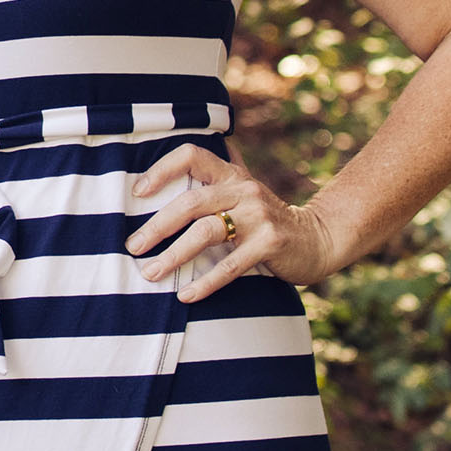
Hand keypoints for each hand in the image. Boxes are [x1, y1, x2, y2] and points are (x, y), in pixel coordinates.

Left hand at [126, 141, 333, 300]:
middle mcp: (243, 190)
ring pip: (206, 232)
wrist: (317, 238)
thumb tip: (183, 161)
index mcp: (231, 175)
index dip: (161, 169)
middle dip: (157, 226)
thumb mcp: (244, 191)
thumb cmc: (267, 218)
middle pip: (191, 202)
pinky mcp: (270, 243)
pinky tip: (186, 295)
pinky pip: (231, 265)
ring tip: (150, 274)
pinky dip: (205, 282)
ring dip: (173, 255)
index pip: (191, 155)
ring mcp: (258, 216)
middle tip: (133, 247)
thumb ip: (217, 178)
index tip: (137, 193)